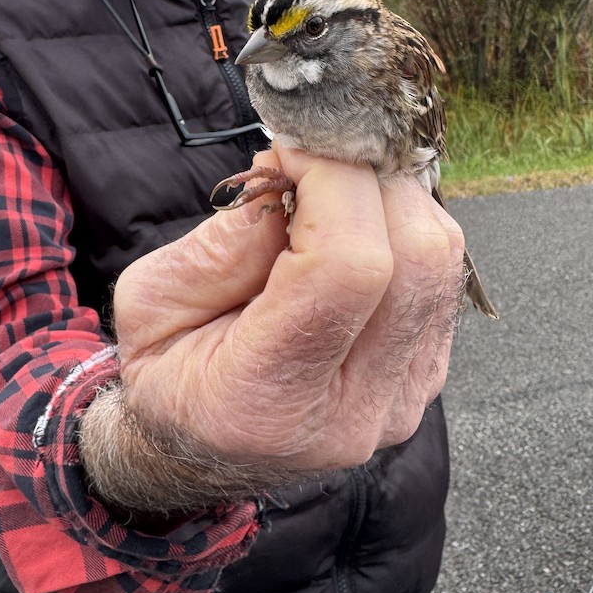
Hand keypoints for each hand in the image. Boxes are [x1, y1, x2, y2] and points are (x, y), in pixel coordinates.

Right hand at [80, 146, 463, 513]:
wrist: (198, 447)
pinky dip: (402, 225)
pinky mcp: (426, 374)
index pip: (348, 268)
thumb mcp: (151, 301)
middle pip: (415, 256)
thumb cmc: (166, 369)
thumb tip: (294, 174)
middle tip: (311, 157)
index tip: (290, 145)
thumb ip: (223, 243)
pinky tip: (351, 223)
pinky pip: (442, 275)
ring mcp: (403, 398)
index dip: (332, 181)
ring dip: (390, 196)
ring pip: (441, 259)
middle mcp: (356, 411)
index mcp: (269, 401)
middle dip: (367, 177)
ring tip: (327, 188)